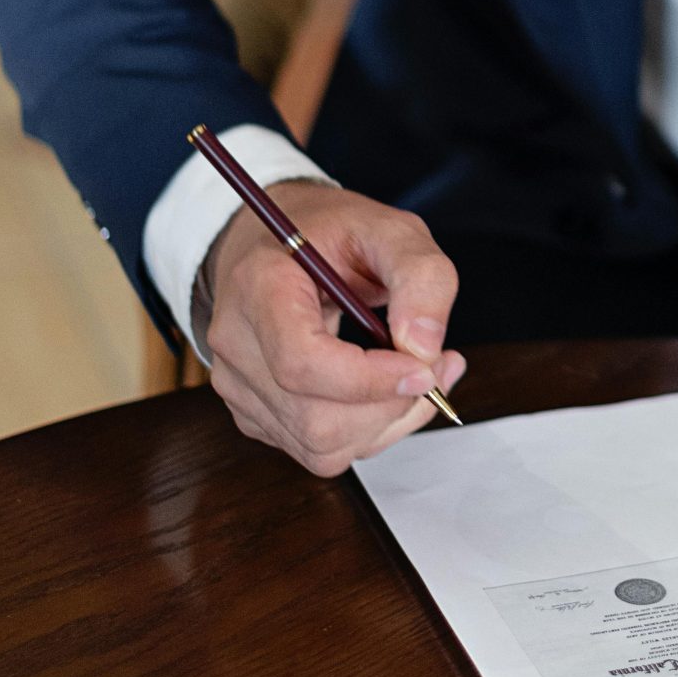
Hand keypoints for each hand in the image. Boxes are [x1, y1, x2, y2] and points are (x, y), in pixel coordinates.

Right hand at [204, 181, 465, 476]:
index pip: (302, 362)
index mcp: (260, 286)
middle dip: (390, 406)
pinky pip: (317, 448)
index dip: (369, 380)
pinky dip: (367, 430)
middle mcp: (237, 344)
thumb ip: (421, 276)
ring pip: (319, 446)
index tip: (424, 367)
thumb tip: (426, 346)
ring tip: (422, 374)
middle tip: (440, 366)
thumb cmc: (330, 231)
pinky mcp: (255, 412)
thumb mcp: (390, 228)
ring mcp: (240, 385)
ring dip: (385, 423)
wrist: (279, 241)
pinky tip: (389, 389)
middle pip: (313, 419)